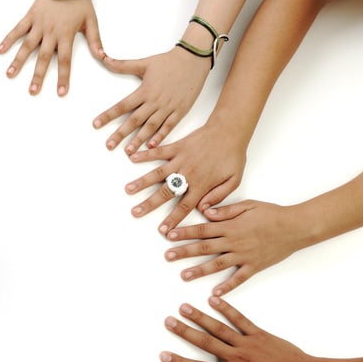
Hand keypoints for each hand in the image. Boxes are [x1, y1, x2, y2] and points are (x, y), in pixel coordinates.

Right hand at [0, 0, 102, 95]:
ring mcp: (38, 25)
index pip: (65, 60)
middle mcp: (51, 32)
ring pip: (27, 46)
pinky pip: (17, 29)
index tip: (61, 92)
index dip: (63, 77)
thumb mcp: (91, 21)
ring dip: (18, 61)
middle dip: (38, 75)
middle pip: (44, 58)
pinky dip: (8, 39)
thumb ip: (95, 40)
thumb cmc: (79, 0)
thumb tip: (102, 57)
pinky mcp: (30, 17)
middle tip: (32, 91)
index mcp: (66, 35)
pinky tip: (0, 50)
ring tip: (10, 74)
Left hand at [94, 47, 208, 153]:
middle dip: (120, 134)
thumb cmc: (169, 61)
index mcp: (144, 90)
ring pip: (150, 127)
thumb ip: (123, 65)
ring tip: (128, 151)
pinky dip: (160, 137)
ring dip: (139, 140)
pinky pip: (168, 127)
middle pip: (134, 120)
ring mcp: (168, 108)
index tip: (96, 124)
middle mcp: (155, 101)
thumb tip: (104, 59)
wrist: (194, 60)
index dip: (108, 115)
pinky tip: (151, 146)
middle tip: (109, 145)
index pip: (122, 105)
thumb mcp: (144, 62)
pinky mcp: (180, 111)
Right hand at [125, 119, 247, 234]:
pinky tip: (133, 158)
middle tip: (136, 212)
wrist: (229, 130)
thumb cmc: (232, 155)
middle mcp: (187, 174)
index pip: (184, 206)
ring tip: (128, 190)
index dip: (173, 219)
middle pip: (165, 193)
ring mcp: (180, 160)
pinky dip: (146, 154)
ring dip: (142, 182)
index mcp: (201, 184)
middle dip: (149, 204)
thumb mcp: (234, 180)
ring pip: (158, 173)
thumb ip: (219, 196)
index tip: (163, 230)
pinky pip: (159, 151)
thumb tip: (204, 209)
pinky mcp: (177, 147)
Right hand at [160, 297, 318, 361]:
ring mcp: (249, 343)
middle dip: (184, 331)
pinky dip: (226, 309)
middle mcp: (238, 357)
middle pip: (205, 342)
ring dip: (200, 317)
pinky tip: (214, 300)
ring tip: (184, 307)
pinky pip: (240, 319)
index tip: (164, 355)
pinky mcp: (260, 334)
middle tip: (168, 321)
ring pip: (219, 328)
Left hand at [163, 200, 308, 294]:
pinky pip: (238, 279)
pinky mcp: (254, 266)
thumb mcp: (248, 205)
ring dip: (199, 270)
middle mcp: (234, 242)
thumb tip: (205, 212)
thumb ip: (225, 210)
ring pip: (217, 264)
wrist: (296, 227)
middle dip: (184, 251)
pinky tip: (214, 294)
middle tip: (167, 256)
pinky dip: (227, 287)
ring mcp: (244, 256)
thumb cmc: (272, 214)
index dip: (184, 232)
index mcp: (231, 226)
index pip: (202, 229)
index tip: (169, 235)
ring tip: (184, 275)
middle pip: (205, 247)